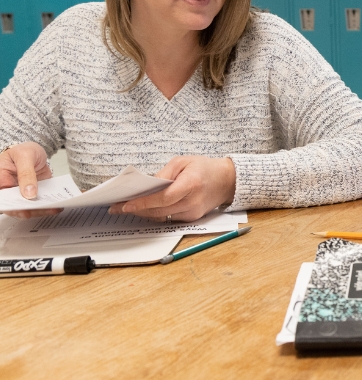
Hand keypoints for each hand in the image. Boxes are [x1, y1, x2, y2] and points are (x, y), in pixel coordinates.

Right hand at [0, 142, 62, 219]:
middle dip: (30, 210)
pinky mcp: (33, 195)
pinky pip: (39, 204)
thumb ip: (26, 174)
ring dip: (41, 210)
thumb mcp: (24, 157)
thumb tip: (29, 194)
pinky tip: (57, 205)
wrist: (34, 151)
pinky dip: (48, 206)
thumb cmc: (23, 151)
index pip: (4, 198)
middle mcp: (9, 190)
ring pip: (29, 208)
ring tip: (54, 208)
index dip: (12, 206)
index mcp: (1, 180)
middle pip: (16, 206)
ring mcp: (21, 194)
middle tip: (44, 208)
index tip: (24, 210)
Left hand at [109, 156, 235, 222]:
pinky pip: (168, 217)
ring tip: (125, 208)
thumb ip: (164, 173)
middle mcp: (193, 201)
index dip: (143, 202)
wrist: (226, 181)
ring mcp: (193, 212)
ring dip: (143, 213)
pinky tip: (144, 208)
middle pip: (159, 210)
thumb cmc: (204, 168)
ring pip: (161, 216)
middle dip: (136, 209)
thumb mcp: (182, 161)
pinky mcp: (192, 218)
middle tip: (116, 207)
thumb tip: (146, 186)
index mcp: (191, 184)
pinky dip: (154, 213)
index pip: (163, 198)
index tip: (125, 204)